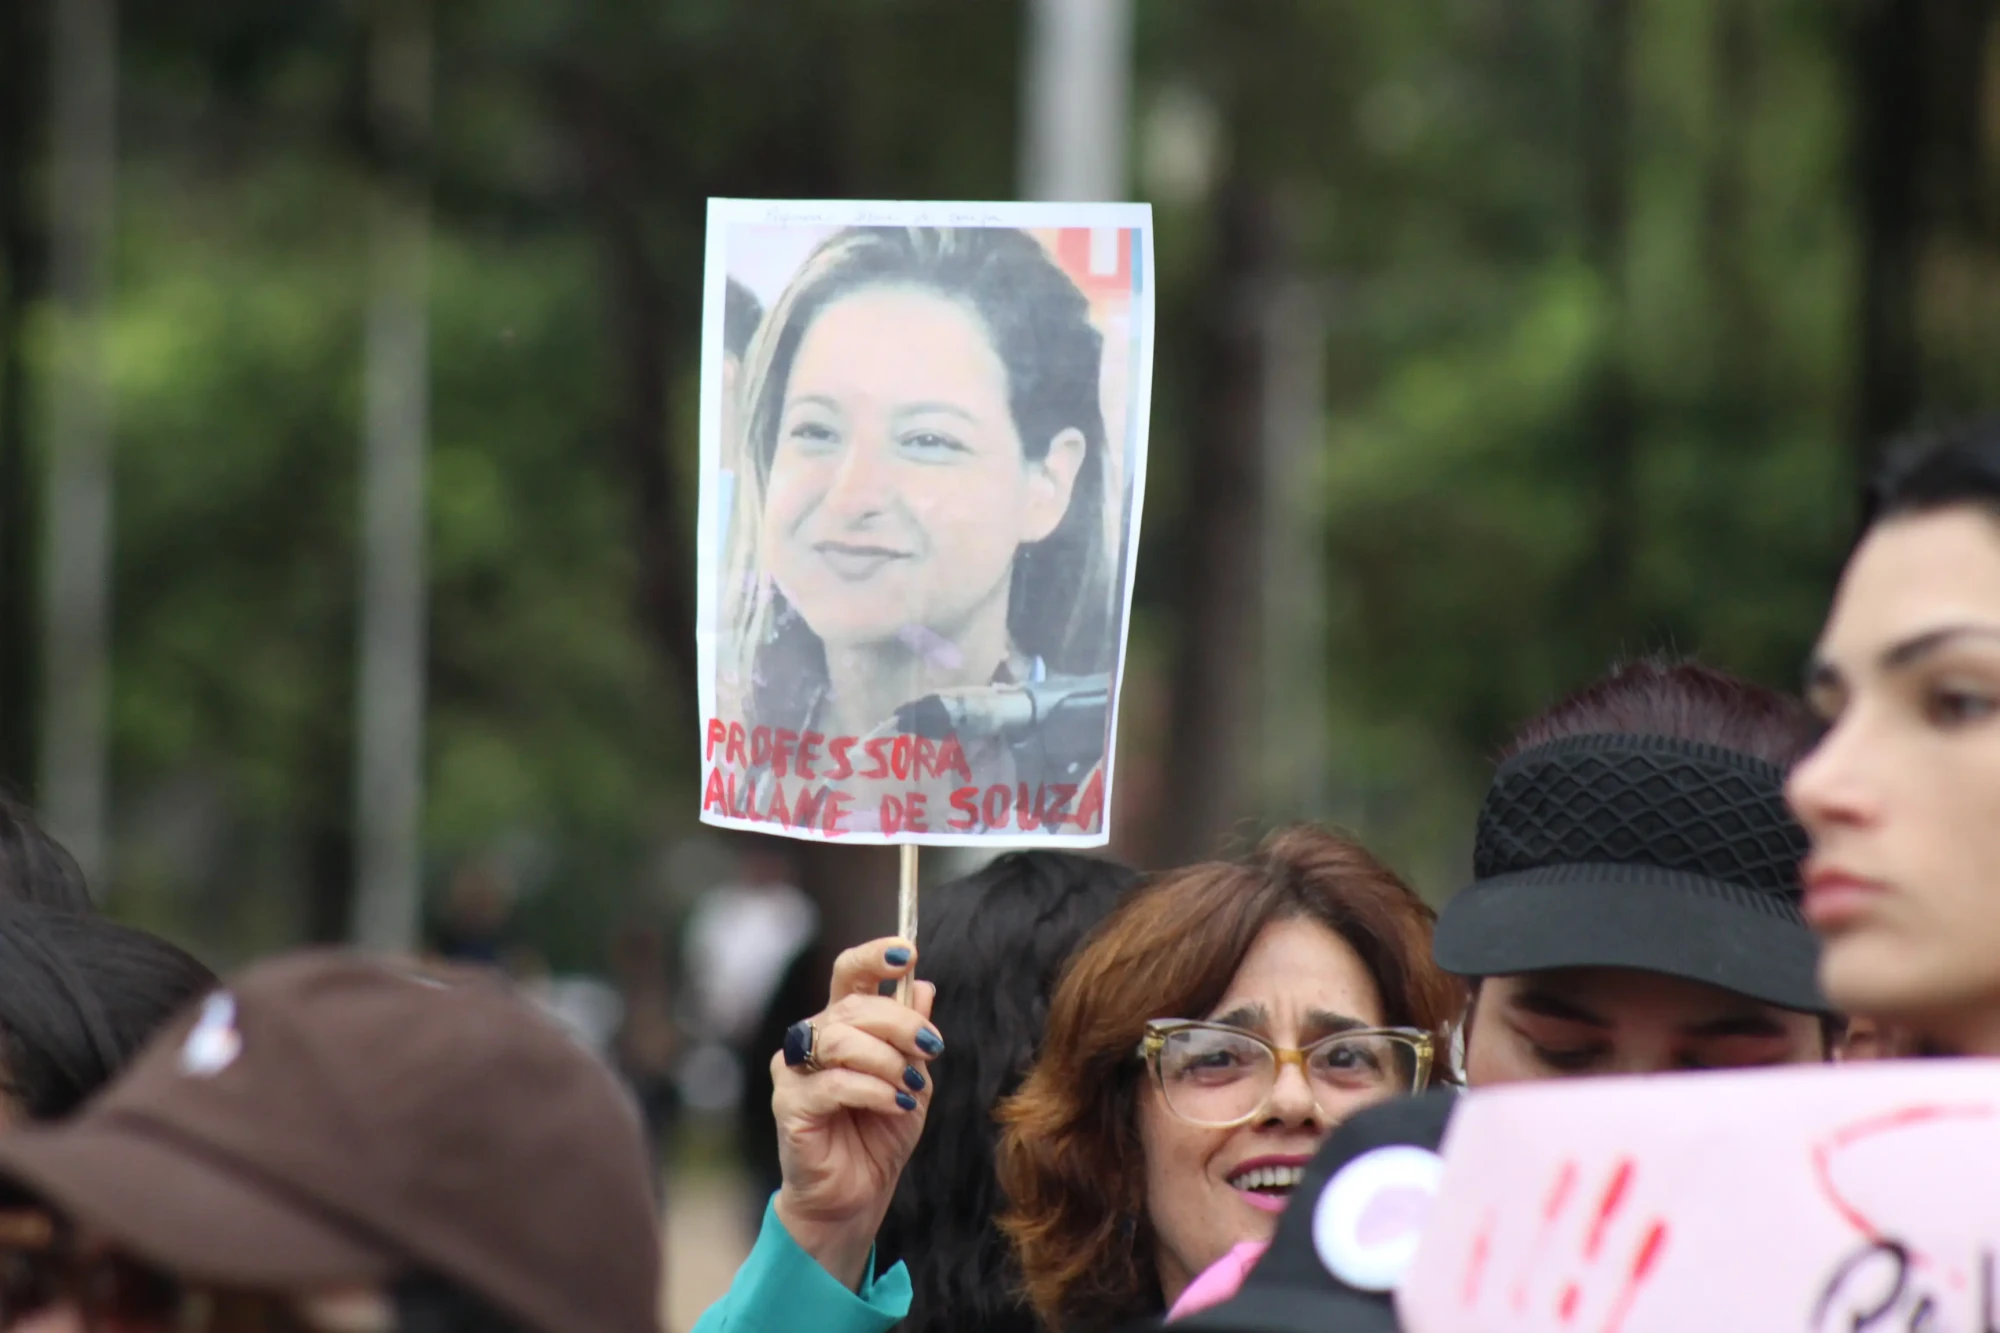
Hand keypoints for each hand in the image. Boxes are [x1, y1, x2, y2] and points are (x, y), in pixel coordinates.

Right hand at [772, 937, 940, 1288]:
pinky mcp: (790, 1105)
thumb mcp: (912, 1079)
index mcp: (841, 1024)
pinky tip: (896, 1104)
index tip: (907, 951)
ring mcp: (795, 1071)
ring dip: (888, 1061)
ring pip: (842, 1040)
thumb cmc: (880, 1134)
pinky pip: (834, 1083)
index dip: (874, 957)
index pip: (849, 974)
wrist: (857, 1195)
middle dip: (901, 1023)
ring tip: (910, 1088)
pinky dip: (874, 1090)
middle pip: (853, 1007)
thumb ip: (913, 1036)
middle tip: (931, 1047)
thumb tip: (924, 986)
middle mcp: (812, 1039)